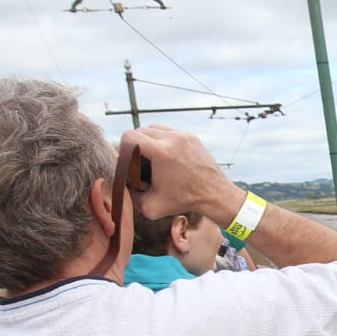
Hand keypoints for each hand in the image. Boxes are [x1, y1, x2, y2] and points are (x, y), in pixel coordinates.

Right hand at [117, 124, 243, 224]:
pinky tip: (165, 157)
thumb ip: (130, 195)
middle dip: (135, 145)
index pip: (129, 136)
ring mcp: (184, 136)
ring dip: (148, 140)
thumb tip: (121, 182)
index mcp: (160, 152)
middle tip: (138, 162)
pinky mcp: (192, 137)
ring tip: (150, 158)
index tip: (127, 161)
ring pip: (154, 128)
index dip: (123, 148)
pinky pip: (169, 132)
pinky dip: (163, 141)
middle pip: (140, 130)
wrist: (215, 195)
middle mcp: (172, 139)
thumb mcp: (151, 207)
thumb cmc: (184, 202)